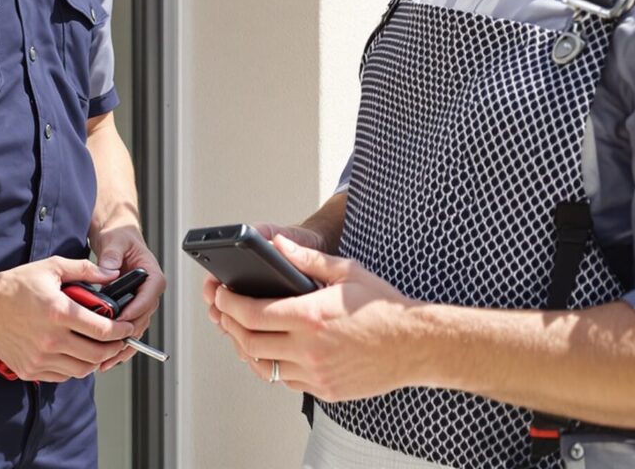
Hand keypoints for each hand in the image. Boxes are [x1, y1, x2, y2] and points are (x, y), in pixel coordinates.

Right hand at [0, 255, 134, 382]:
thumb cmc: (15, 285)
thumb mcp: (52, 268)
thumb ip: (85, 270)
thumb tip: (112, 275)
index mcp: (59, 313)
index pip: (103, 331)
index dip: (121, 332)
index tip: (126, 328)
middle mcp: (50, 339)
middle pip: (96, 355)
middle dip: (114, 349)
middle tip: (118, 342)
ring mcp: (39, 358)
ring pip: (81, 370)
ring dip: (95, 361)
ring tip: (98, 349)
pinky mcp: (29, 369)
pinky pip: (61, 377)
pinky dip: (74, 369)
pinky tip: (75, 355)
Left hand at [90, 225, 167, 372]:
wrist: (116, 236)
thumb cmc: (120, 236)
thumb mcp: (115, 240)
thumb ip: (112, 254)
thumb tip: (109, 271)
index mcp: (153, 276)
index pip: (149, 297)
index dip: (135, 311)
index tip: (120, 322)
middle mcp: (149, 292)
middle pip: (142, 318)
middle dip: (126, 334)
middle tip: (109, 347)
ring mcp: (140, 302)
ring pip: (136, 329)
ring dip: (122, 346)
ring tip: (106, 360)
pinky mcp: (130, 309)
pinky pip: (127, 329)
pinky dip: (118, 343)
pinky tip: (107, 357)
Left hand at [207, 235, 424, 402]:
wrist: (416, 345)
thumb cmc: (383, 307)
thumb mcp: (347, 271)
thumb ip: (307, 258)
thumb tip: (277, 244)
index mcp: (311, 317)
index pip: (252, 313)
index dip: (228, 304)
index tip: (219, 294)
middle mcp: (310, 349)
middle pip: (249, 343)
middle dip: (228, 325)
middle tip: (222, 312)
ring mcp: (316, 374)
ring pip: (263, 367)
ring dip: (244, 349)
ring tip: (239, 331)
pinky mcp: (325, 390)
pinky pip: (285, 381)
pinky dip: (271, 366)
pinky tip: (269, 350)